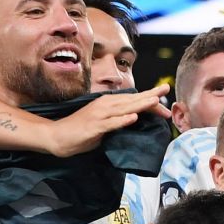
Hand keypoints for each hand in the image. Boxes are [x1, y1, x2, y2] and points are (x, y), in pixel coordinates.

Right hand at [44, 84, 170, 156]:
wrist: (57, 135)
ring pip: (124, 108)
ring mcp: (99, 115)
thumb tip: (136, 120)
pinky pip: (110, 123)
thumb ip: (119, 119)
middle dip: (150, 96)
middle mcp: (105, 105)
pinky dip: (122, 120)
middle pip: (132, 100)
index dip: (150, 100)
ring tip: (154, 100)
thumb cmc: (82, 129)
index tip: (165, 105)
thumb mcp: (104, 122)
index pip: (134, 100)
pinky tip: (133, 118)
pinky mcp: (94, 126)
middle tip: (166, 88)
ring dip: (139, 104)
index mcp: (109, 103)